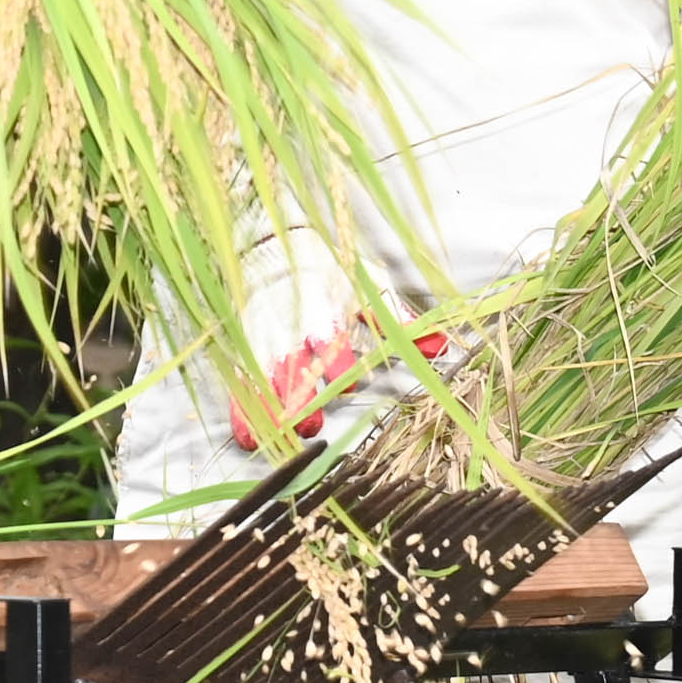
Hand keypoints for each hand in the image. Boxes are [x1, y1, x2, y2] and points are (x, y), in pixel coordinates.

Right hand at [212, 231, 448, 451]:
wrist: (278, 244)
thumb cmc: (332, 269)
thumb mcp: (369, 288)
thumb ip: (400, 322)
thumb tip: (440, 347)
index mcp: (324, 310)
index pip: (331, 339)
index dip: (339, 363)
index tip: (349, 386)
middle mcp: (292, 328)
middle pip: (293, 365)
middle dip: (300, 396)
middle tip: (310, 426)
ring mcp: (265, 340)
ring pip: (263, 377)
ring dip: (271, 409)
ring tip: (281, 434)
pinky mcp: (247, 349)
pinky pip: (241, 382)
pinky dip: (242, 410)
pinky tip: (246, 437)